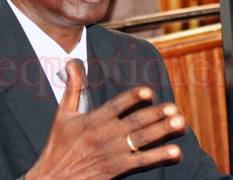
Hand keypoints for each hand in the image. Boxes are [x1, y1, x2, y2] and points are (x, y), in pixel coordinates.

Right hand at [24, 60, 184, 179]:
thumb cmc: (58, 144)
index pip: (116, 105)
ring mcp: (112, 153)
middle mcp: (105, 135)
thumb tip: (71, 63)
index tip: (148, 92)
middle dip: (155, 114)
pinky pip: (141, 161)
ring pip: (141, 140)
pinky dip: (159, 156)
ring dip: (162, 131)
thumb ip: (72, 87)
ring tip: (179, 123)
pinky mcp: (117, 169)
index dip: (132, 98)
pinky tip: (174, 151)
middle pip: (134, 123)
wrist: (53, 178)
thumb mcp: (62, 113)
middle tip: (174, 108)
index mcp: (93, 120)